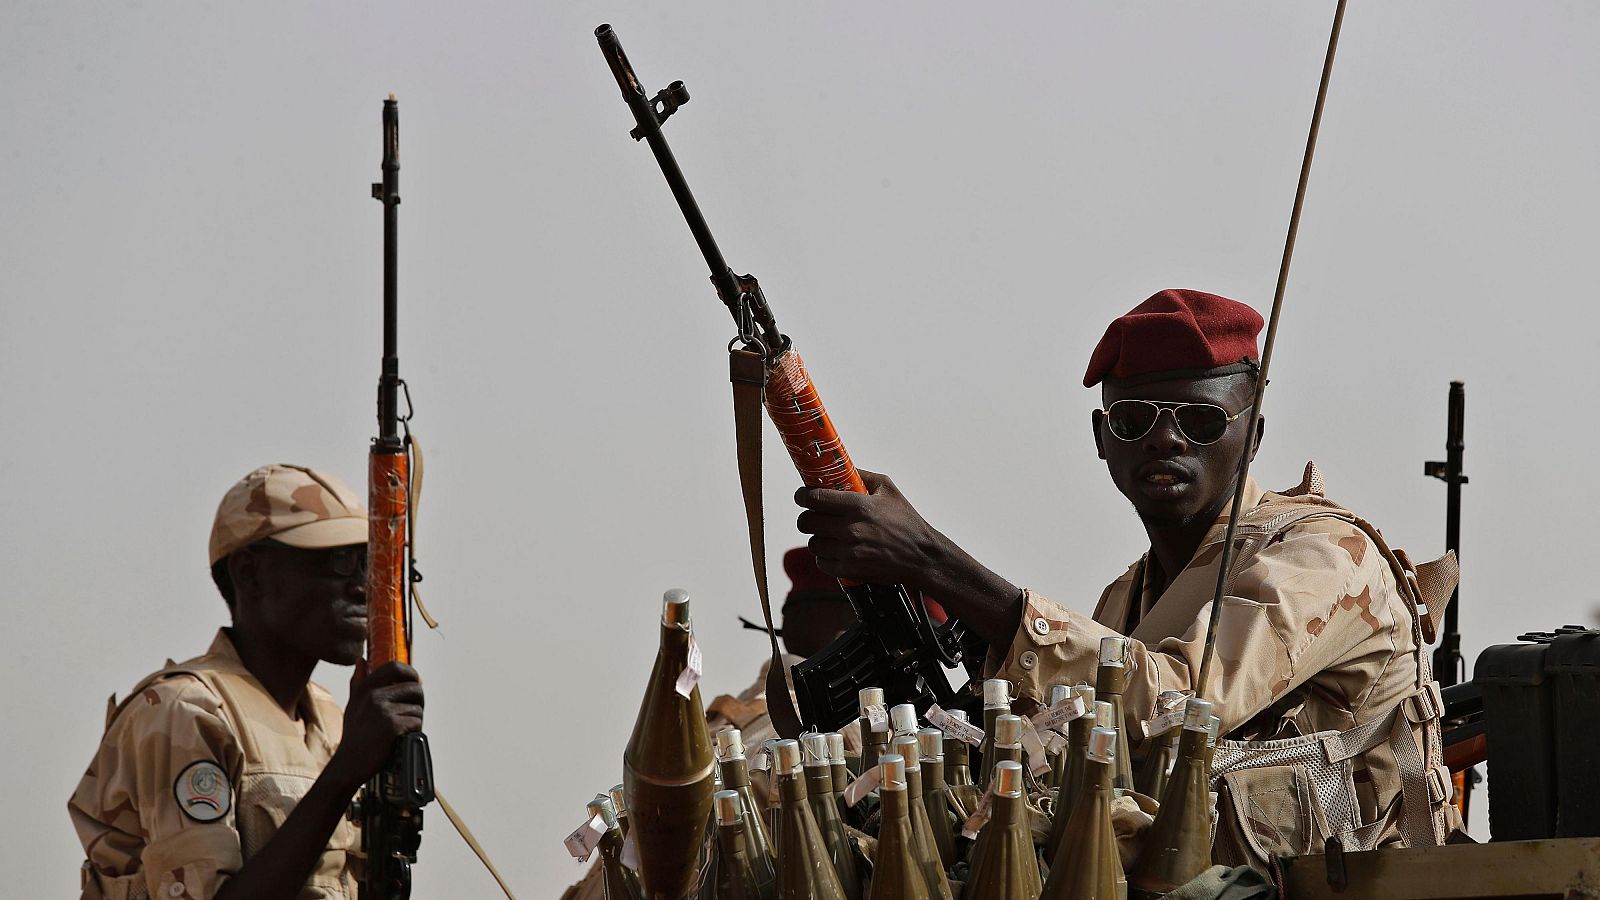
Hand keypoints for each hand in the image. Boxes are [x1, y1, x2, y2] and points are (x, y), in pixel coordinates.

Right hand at [330, 661, 423, 789]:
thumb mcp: (353, 705)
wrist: (349, 764)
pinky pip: (416, 722)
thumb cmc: (354, 736)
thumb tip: (361, 660)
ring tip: (402, 730)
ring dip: (416, 721)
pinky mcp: (392, 726)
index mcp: (366, 688)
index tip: (416, 682)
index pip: (395, 667)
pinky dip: (414, 732)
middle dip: (419, 700)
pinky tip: (401, 738)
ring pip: (418, 708)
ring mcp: (383, 710)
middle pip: (414, 687)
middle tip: (413, 713)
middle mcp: (373, 695)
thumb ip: (358, 682)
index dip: (411, 673)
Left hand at [796, 468, 1024, 645]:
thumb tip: (840, 469)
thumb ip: (863, 476)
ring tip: (829, 534)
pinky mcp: (850, 570)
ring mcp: (849, 552)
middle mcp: (851, 529)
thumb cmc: (906, 521)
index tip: (801, 496)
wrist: (922, 557)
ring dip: (818, 537)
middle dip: (807, 516)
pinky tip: (836, 551)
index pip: (816, 498)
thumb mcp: (889, 490)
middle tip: (813, 515)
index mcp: (859, 506)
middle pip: (807, 521)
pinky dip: (825, 557)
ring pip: (813, 543)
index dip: (803, 495)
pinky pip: (821, 562)